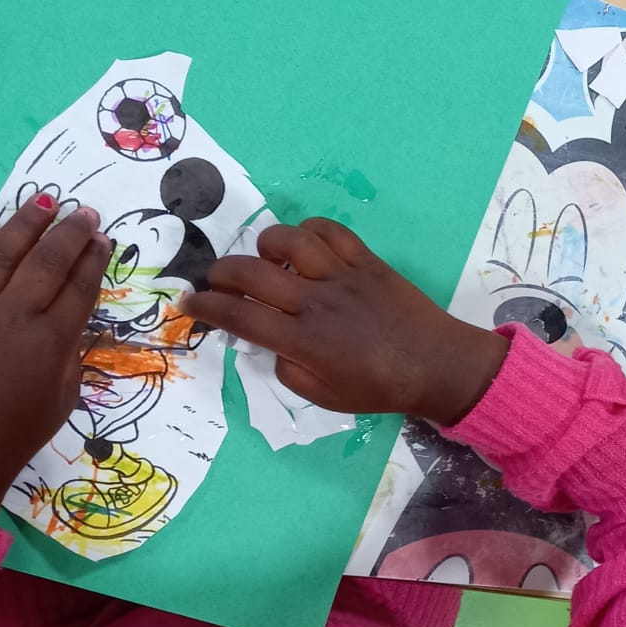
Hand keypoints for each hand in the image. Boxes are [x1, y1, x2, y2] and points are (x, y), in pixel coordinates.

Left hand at [0, 198, 109, 525]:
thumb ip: (71, 351)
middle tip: (84, 212)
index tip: (102, 238)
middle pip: (47, 260)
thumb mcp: (64, 396)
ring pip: (0, 253)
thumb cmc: (13, 433)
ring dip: (25, 223)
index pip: (80, 285)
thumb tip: (72, 313)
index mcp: (51, 342)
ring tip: (44, 202)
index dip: (94, 257)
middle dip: (70, 232)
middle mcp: (11, 317)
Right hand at [182, 217, 505, 425]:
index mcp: (303, 341)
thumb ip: (287, 367)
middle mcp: (317, 303)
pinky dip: (310, 231)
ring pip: (290, 241)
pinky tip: (304, 245)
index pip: (240, 317)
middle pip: (253, 273)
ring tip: (265, 259)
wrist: (437, 365)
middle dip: (222, 273)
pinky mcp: (368, 262)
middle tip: (218, 281)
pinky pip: (332, 232)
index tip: (189, 303)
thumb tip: (270, 340)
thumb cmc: (379, 388)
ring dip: (266, 245)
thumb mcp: (322, 396)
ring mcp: (343, 277)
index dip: (206, 307)